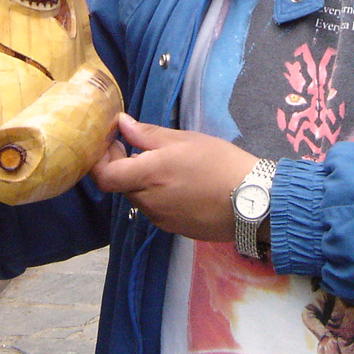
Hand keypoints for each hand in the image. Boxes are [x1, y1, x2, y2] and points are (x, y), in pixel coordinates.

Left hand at [90, 113, 259, 240]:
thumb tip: (121, 124)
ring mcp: (161, 219)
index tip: (113, 143)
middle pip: (121, 186)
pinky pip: (155, 210)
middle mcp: (149, 201)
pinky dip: (157, 196)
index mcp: (148, 175)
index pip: (104, 176)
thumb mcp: (185, 140)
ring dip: (142, 182)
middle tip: (139, 147)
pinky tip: (180, 184)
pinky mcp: (174, 229)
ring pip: (139, 198)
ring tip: (166, 165)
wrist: (253, 201)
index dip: (100, 160)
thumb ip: (148, 134)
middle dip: (124, 167)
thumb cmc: (220, 162)